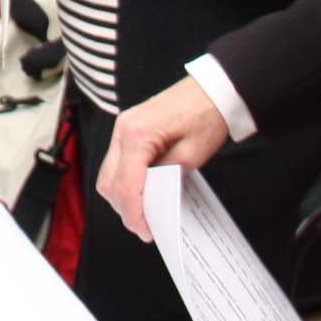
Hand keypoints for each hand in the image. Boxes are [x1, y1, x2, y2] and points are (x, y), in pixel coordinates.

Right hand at [96, 76, 232, 240]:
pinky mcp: (129, 128)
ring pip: (109, 173)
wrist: (212, 88)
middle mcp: (123, 130)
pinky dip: (127, 180)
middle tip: (145, 227)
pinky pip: (118, 161)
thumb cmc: (207, 114)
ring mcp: (123, 127)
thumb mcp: (192, 154)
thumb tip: (154, 199)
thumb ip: (168, 178)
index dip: (133, 214)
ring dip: (123, 196)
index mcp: (137, 135)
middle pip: (108, 182)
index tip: (146, 231)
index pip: (125, 186)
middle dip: (124, 209)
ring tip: (144, 212)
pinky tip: (144, 191)